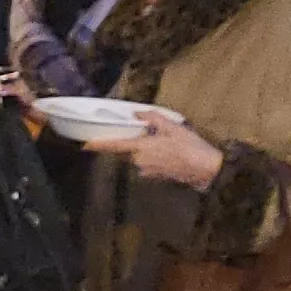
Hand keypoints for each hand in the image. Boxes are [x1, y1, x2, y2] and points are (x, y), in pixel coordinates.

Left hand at [93, 109, 225, 187]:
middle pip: (125, 151)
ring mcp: (146, 171)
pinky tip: (166, 152)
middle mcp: (139, 161)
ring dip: (142, 150)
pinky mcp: (154, 176)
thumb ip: (152, 118)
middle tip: (145, 134)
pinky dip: (151, 157)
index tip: (84, 144)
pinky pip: (146, 164)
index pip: (114, 146)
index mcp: (141, 148)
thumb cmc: (190, 146)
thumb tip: (136, 114)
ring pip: (136, 157)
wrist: (206, 169)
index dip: (98, 145)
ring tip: (162, 143)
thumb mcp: (172, 126)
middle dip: (129, 142)